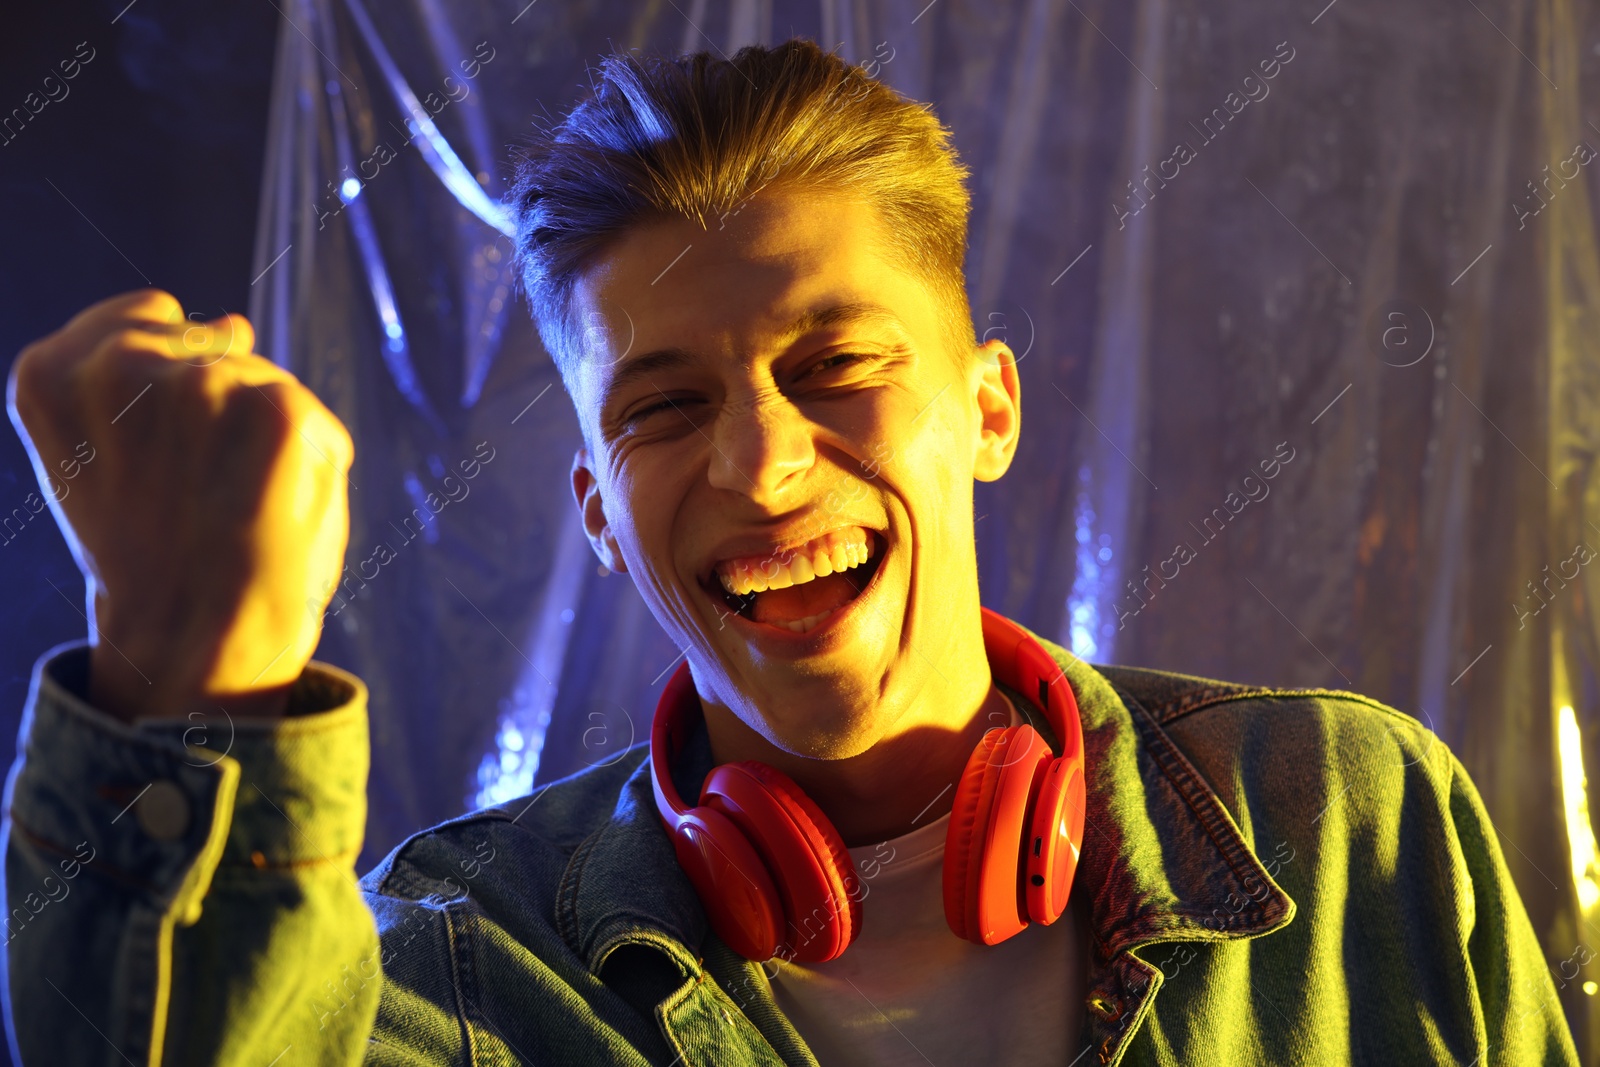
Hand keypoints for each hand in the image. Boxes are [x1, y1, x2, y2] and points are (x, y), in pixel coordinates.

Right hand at [6, 290, 353, 720]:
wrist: (192, 643)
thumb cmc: (151, 557)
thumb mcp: (103, 454)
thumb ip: (150, 375)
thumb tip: (234, 322)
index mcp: (54, 374)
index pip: (144, 315)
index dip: (169, 383)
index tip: (160, 451)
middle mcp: (125, 365)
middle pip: (213, 348)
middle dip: (218, 414)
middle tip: (196, 497)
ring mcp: (205, 385)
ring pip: (263, 380)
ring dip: (265, 443)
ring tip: (233, 508)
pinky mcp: (278, 412)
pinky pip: (315, 420)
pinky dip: (315, 467)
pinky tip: (277, 511)